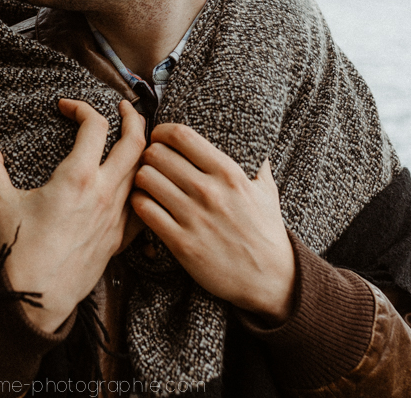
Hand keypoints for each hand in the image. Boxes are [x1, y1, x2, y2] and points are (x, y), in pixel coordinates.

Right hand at [0, 99, 144, 332]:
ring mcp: (117, 216)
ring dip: (141, 151)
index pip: (95, 125)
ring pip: (144, 172)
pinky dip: (142, 188)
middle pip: (136, 142)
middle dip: (133, 117)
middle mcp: (104, 192)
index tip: (66, 108)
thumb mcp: (1, 203)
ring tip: (132, 140)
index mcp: (77, 177)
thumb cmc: (19, 250)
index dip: (82, 108)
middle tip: (124, 108)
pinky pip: (143, 205)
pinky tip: (133, 184)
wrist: (35, 298)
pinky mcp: (120, 238)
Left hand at [131, 124, 295, 324]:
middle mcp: (209, 191)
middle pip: (156, 154)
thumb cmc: (266, 232)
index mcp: (229, 173)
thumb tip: (255, 139)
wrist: (271, 279)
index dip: (162, 132)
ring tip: (147, 185)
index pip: (181, 135)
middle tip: (150, 163)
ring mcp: (194, 218)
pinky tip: (147, 206)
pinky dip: (139, 204)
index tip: (159, 138)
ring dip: (140, 179)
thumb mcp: (267, 190)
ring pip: (146, 179)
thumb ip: (256, 162)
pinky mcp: (181, 243)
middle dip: (148, 155)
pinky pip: (144, 210)